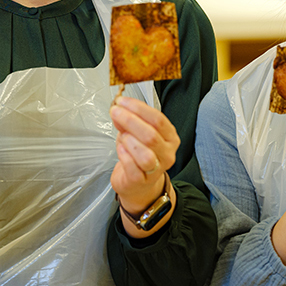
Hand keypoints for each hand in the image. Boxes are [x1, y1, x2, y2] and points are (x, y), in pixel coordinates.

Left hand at [110, 95, 178, 215]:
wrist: (137, 184)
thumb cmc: (137, 155)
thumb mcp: (135, 133)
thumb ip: (128, 120)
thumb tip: (119, 108)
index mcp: (170, 137)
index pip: (158, 119)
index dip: (138, 108)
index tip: (122, 101)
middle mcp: (167, 153)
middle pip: (151, 135)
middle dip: (130, 120)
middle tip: (115, 112)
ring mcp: (156, 169)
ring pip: (145, 153)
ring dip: (129, 140)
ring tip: (122, 136)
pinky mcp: (141, 180)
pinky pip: (132, 165)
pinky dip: (123, 153)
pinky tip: (120, 148)